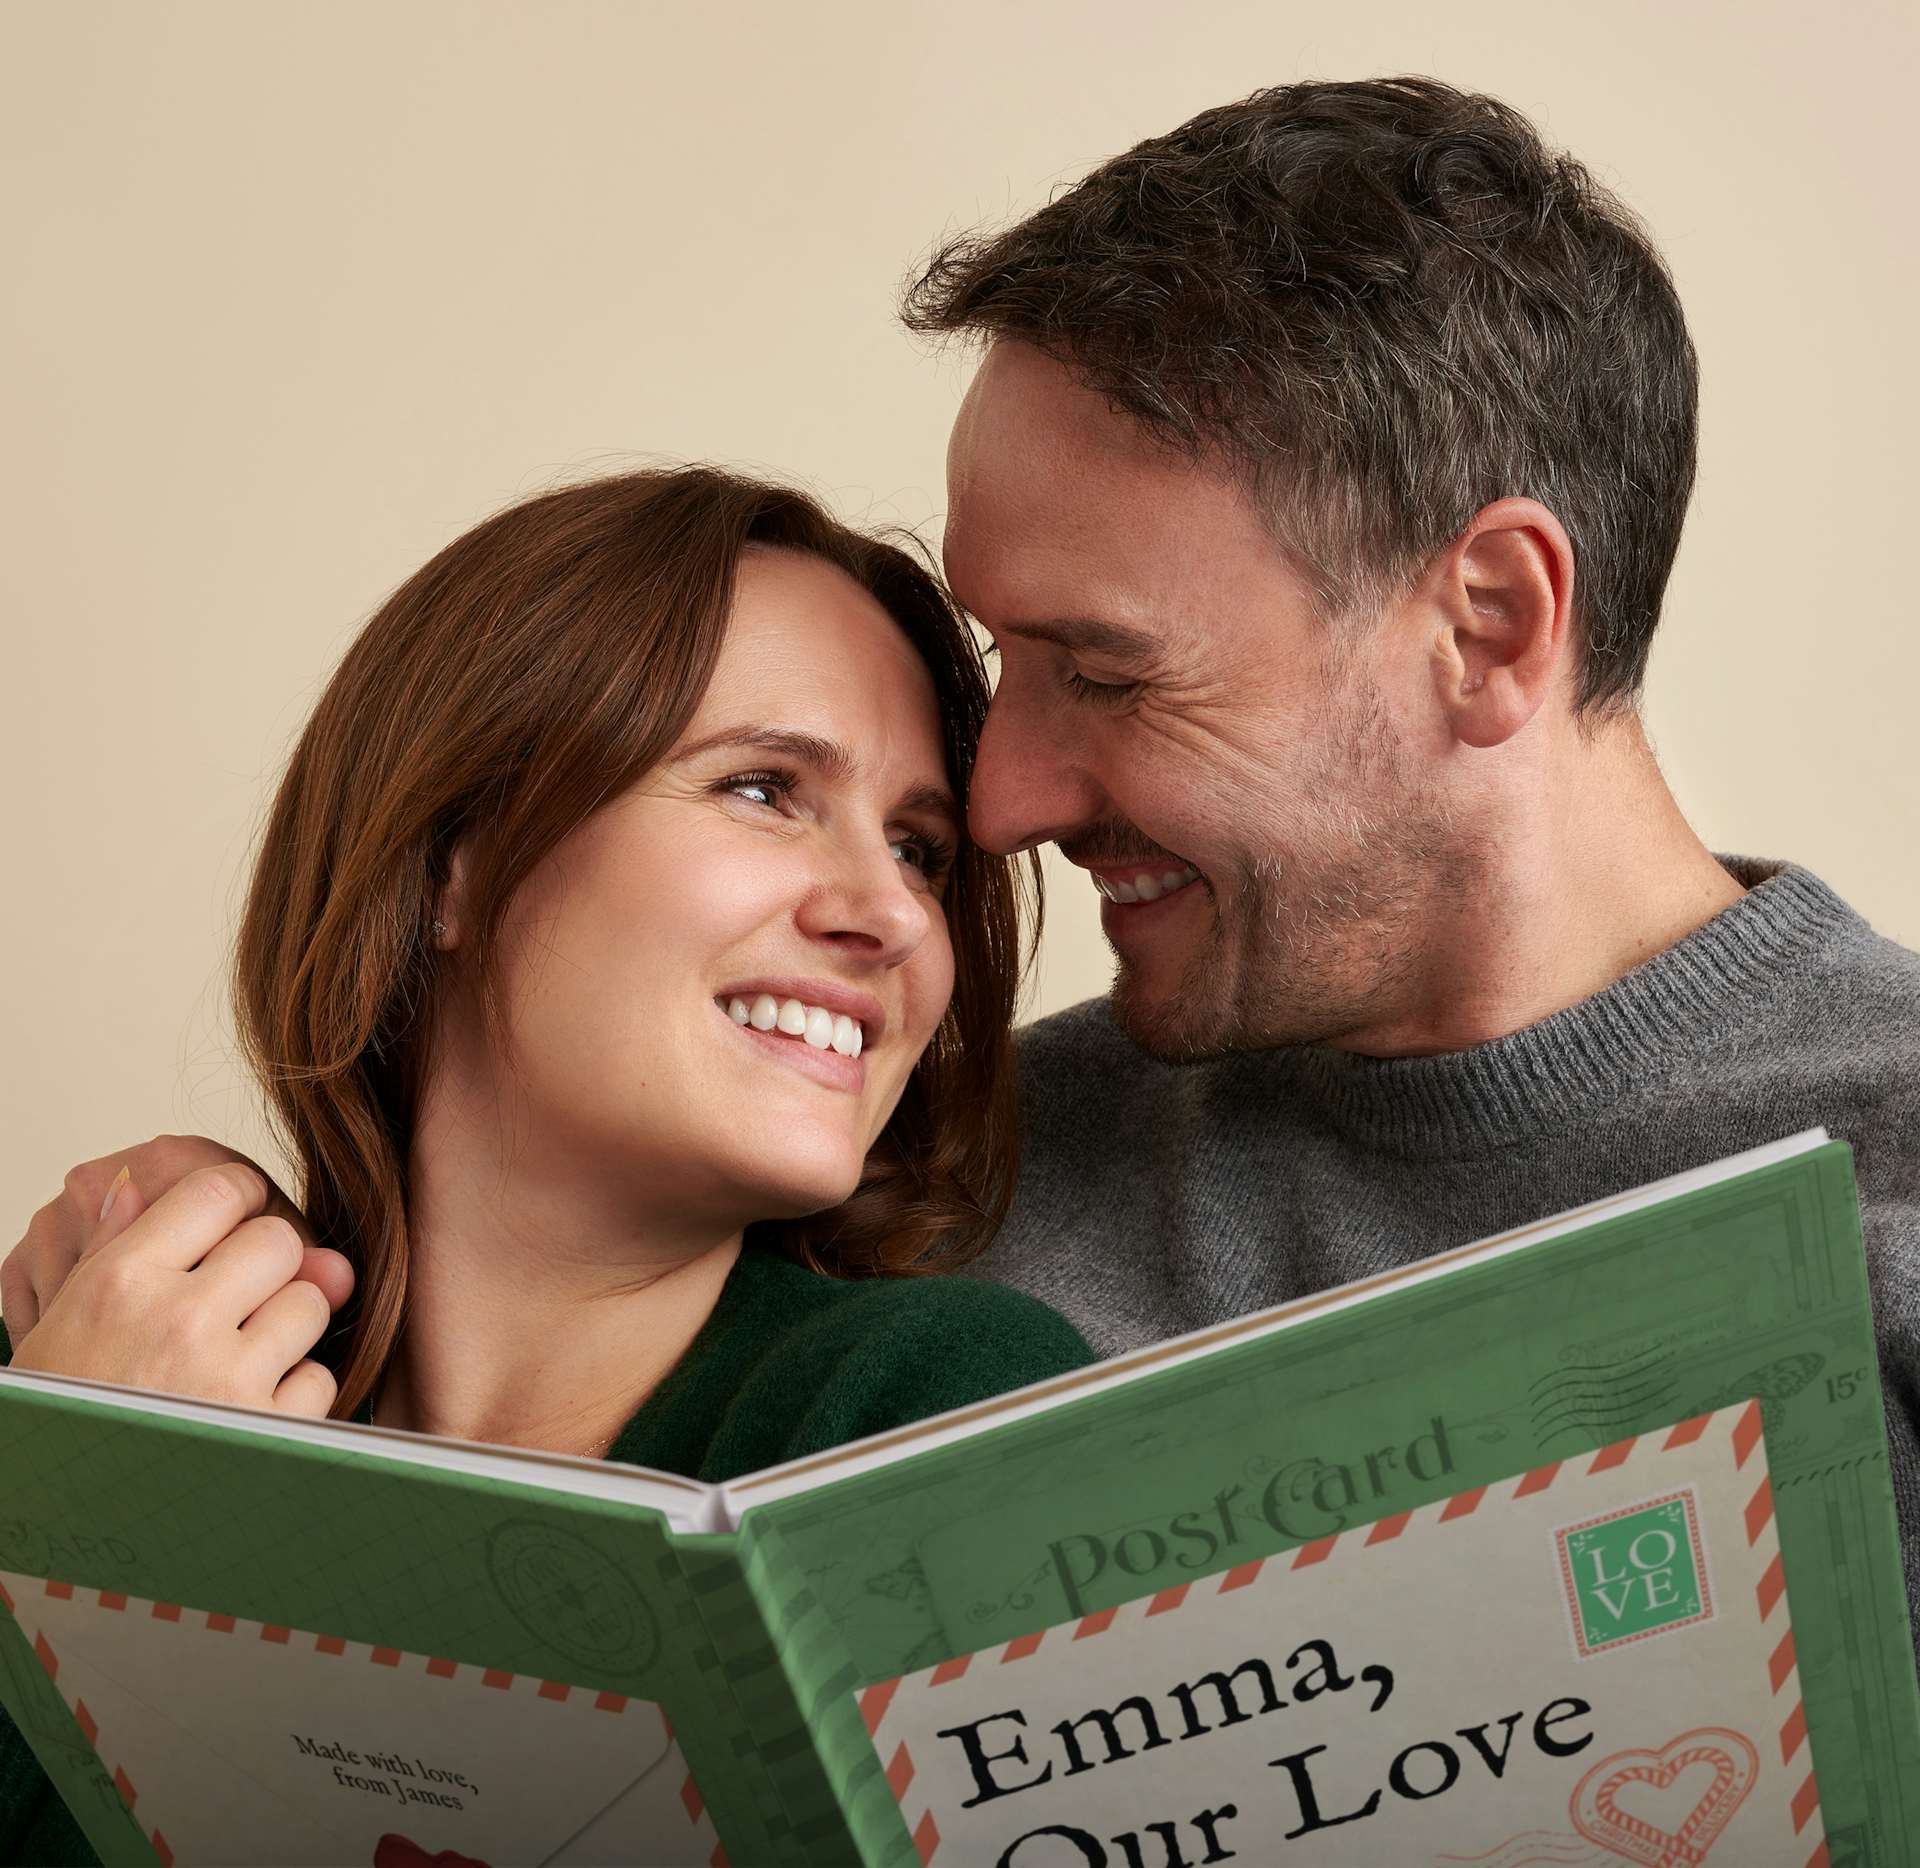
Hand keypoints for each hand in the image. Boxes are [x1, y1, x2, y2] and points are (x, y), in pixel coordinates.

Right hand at [6, 1157, 353, 1418]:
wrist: (64, 1523)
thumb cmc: (63, 1423)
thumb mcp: (59, 1326)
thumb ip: (110, 1249)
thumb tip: (134, 1183)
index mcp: (120, 1284)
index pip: (218, 1191)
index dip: (239, 1199)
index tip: (239, 1221)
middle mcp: (177, 1323)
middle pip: (278, 1241)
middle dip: (268, 1264)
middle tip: (240, 1299)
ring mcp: (227, 1378)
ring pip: (311, 1303)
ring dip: (287, 1327)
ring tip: (240, 1357)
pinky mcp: (268, 1432)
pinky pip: (319, 1378)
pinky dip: (295, 1393)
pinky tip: (249, 1407)